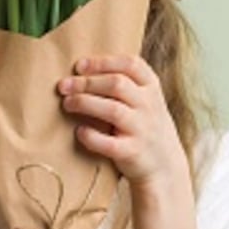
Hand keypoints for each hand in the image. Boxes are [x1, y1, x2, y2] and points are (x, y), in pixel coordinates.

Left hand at [56, 55, 187, 193]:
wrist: (165, 166)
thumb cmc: (145, 126)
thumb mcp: (145, 100)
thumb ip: (125, 84)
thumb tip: (80, 71)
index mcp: (151, 88)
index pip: (131, 64)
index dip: (103, 62)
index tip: (79, 66)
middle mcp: (149, 106)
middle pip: (117, 84)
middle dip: (87, 82)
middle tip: (63, 86)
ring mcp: (142, 130)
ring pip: (113, 110)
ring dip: (85, 103)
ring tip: (67, 104)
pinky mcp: (132, 152)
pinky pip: (108, 143)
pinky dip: (91, 136)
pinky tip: (80, 131)